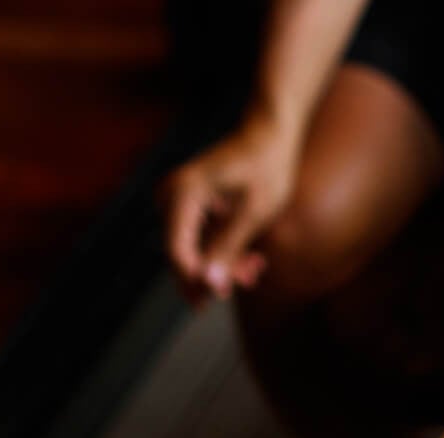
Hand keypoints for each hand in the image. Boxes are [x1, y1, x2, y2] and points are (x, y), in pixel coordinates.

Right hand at [160, 115, 300, 302]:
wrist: (269, 134)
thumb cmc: (267, 167)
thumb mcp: (254, 212)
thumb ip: (229, 249)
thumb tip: (209, 285)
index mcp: (183, 195)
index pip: (177, 251)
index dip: (196, 280)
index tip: (221, 296)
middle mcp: (173, 197)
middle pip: (183, 254)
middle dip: (214, 273)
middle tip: (250, 279)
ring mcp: (180, 201)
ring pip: (194, 249)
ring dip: (224, 265)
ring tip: (256, 266)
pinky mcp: (192, 206)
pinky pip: (201, 238)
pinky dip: (225, 251)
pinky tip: (251, 257)